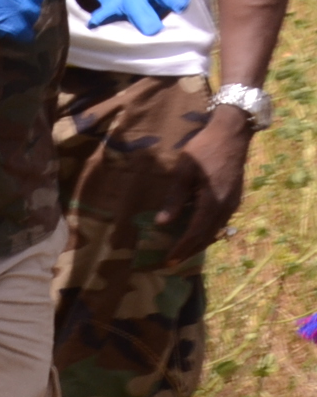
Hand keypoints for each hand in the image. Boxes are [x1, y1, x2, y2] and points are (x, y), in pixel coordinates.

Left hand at [159, 109, 251, 264]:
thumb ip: (174, 199)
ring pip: (215, 230)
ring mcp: (232, 203)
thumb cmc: (202, 150)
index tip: (168, 260)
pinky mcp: (234, 198)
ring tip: (183, 251)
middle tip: (172, 262)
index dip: (181, 249)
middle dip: (190, 250)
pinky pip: (220, 221)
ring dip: (199, 243)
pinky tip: (197, 231)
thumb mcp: (183, 172)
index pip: (195, 233)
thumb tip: (162, 224)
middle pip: (207, 236)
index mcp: (212, 203)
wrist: (231, 134)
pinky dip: (207, 231)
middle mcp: (226, 207)